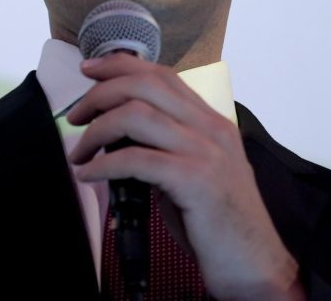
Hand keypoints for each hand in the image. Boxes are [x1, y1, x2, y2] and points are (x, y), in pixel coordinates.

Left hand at [67, 54, 304, 300]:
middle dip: (100, 94)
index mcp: (212, 121)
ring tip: (78, 152)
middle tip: (74, 115)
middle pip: (145, 85)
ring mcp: (205, 152)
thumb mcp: (194, 171)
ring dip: (96, 130)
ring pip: (137, 115)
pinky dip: (103, 165)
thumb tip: (115, 132)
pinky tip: (88, 175)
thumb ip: (166, 145)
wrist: (255, 265)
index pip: (163, 75)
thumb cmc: (219, 223)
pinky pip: (136, 159)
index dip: (120, 66)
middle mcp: (211, 128)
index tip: (88, 70)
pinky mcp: (195, 180)